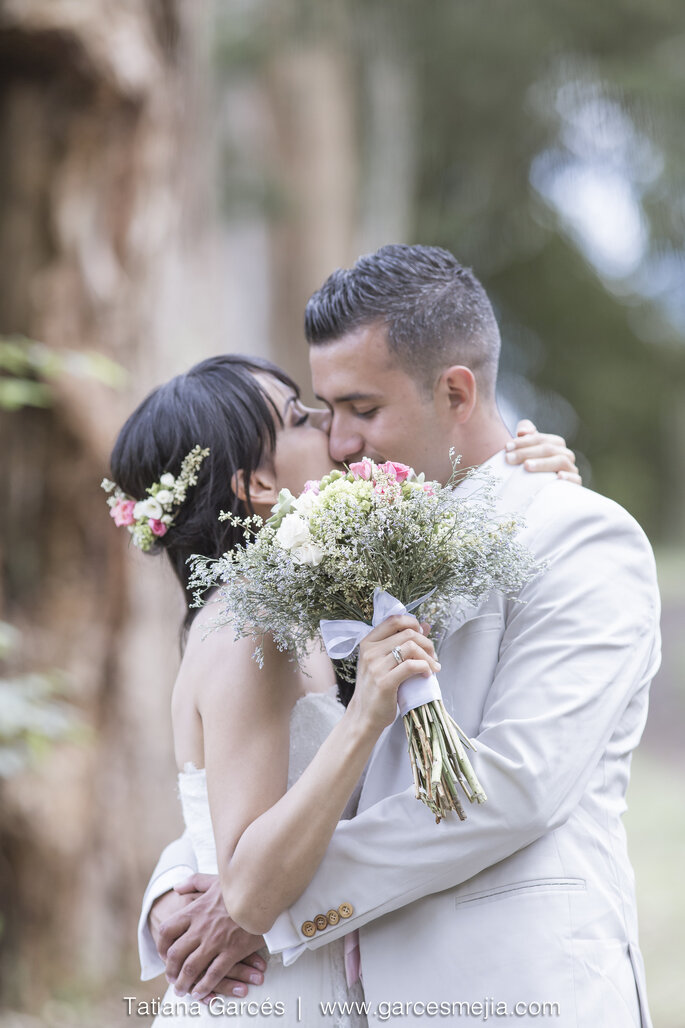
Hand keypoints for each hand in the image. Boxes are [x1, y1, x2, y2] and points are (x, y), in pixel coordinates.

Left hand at [154, 874, 266, 1000]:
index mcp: (195, 910)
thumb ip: (194, 882)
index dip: (161, 946)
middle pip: (175, 954)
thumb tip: (176, 888)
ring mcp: (216, 941)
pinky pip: (213, 974)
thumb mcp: (214, 880)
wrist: (264, 891)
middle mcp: (201, 927)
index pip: (167, 930)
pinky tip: (200, 993)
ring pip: (191, 968)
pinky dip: (204, 987)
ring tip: (182, 991)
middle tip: (171, 978)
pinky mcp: (233, 951)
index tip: (163, 954)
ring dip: (183, 983)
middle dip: (170, 970)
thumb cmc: (240, 886)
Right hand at [350, 615, 440, 733]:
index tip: (422, 635)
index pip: (394, 620)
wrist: (364, 715)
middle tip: (433, 656)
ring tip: (433, 667)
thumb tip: (425, 625)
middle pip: (407, 633)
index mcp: (368, 642)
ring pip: (411, 647)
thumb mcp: (384, 662)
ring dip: (428, 656)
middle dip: (426, 643)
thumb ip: (402, 642)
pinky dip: (425, 667)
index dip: (413, 623)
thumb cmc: (375, 689)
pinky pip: (411, 666)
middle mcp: (370, 651)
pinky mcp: (385, 682)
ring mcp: (376, 666)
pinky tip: (427, 674)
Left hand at [506, 419, 580, 483]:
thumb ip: (525, 436)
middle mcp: (565, 455)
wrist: (541, 494)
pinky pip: (576, 479)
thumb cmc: (531, 470)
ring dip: (543, 463)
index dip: (523, 442)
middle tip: (509, 458)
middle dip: (527, 453)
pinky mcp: (575, 484)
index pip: (540, 439)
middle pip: (548, 449)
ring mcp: (571, 469)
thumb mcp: (526, 452)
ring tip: (526, 466)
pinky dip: (568, 477)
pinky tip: (558, 477)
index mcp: (555, 444)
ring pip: (560, 461)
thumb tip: (523, 432)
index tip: (506, 447)